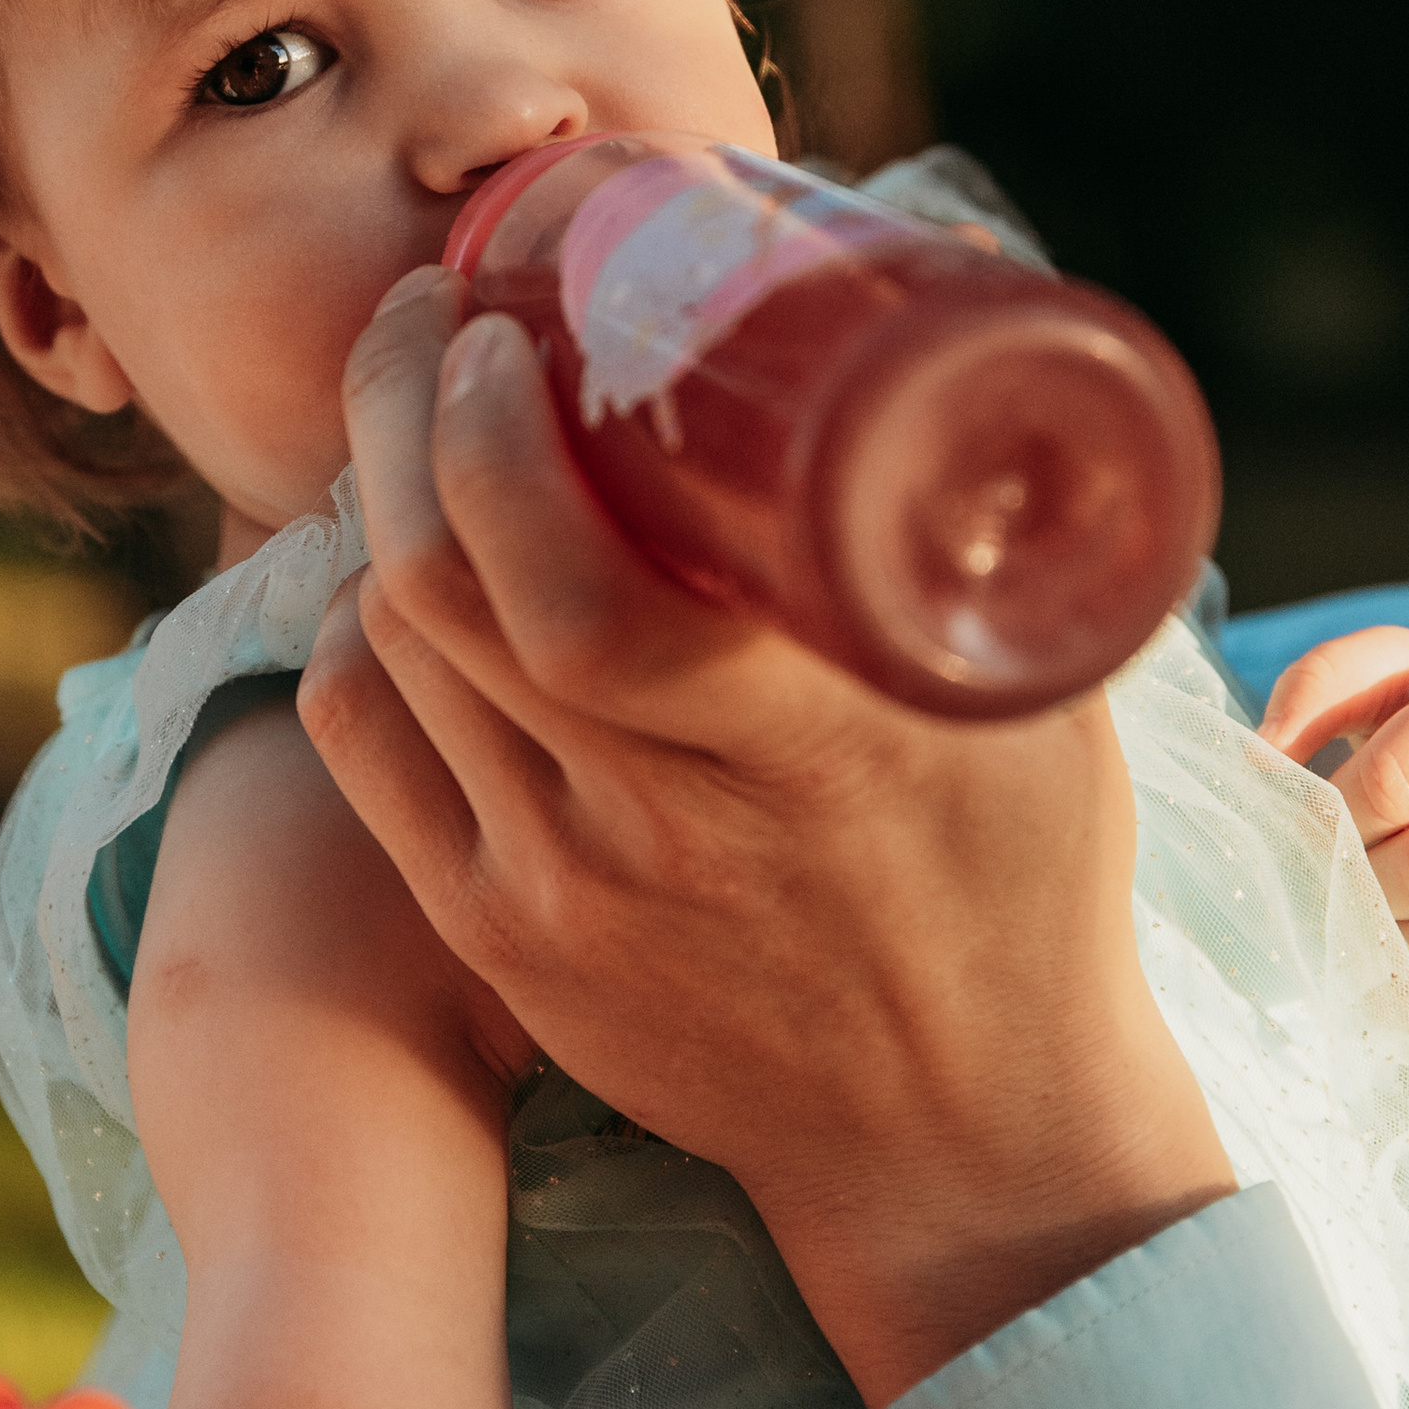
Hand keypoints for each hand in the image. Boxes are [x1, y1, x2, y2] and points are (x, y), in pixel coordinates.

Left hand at [301, 272, 1233, 1408]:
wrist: (959, 1142)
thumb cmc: (1022, 888)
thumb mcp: (1042, 702)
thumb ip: (982, 506)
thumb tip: (956, 267)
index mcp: (797, 751)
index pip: (571, 585)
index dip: (495, 437)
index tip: (502, 328)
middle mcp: (651, 824)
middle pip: (443, 590)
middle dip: (402, 415)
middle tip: (430, 315)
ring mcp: (554, 892)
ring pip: (392, 654)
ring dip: (380, 507)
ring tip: (422, 417)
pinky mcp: (497, 938)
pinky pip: (369, 746)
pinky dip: (366, 631)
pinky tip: (403, 567)